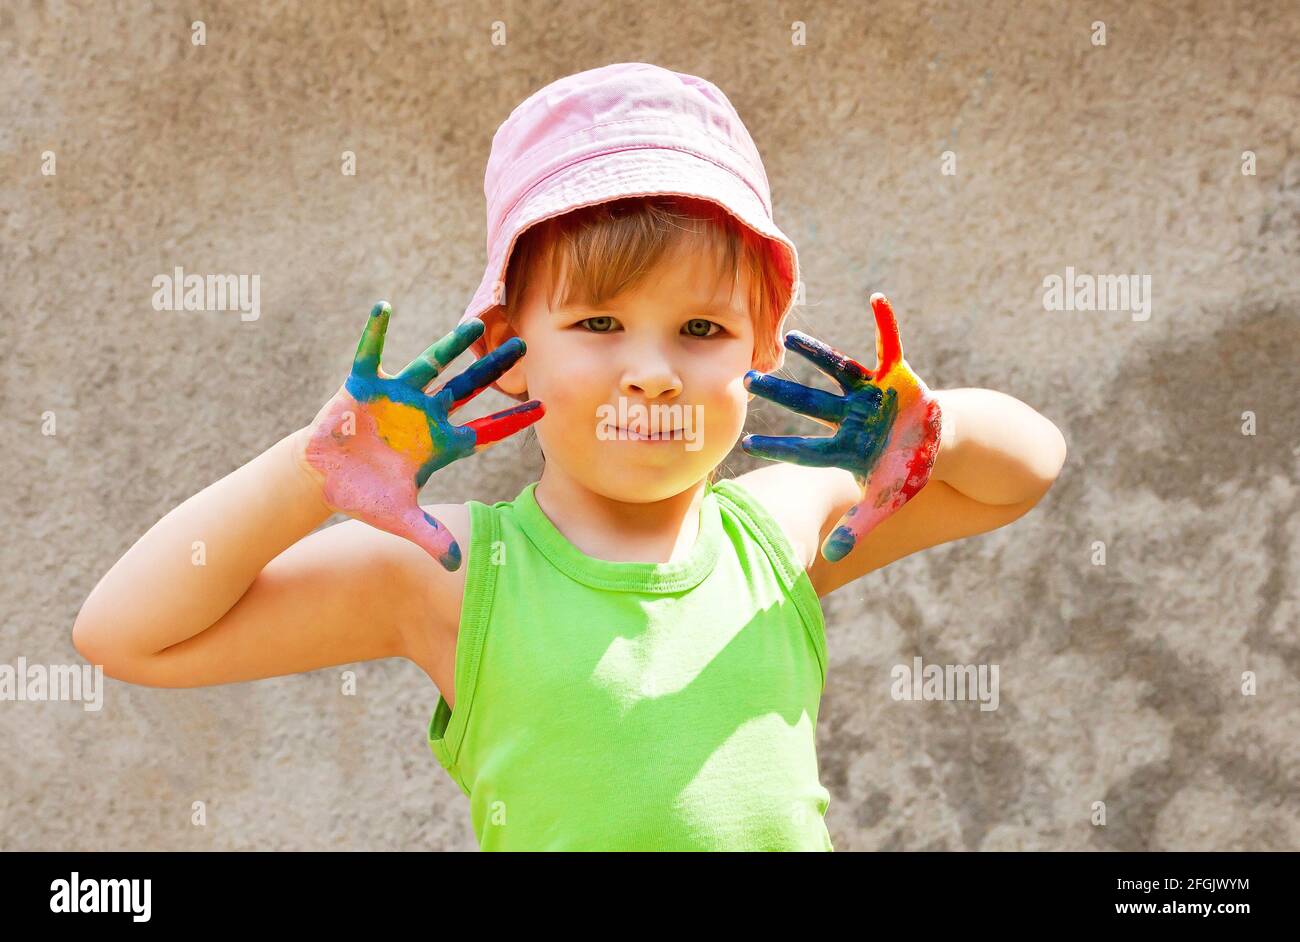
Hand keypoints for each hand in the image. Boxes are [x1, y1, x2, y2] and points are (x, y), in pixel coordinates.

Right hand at [295, 301, 542, 570]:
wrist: (323, 479)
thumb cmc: (364, 496)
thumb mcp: (399, 518)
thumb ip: (428, 537)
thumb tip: (454, 566)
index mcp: (439, 444)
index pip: (485, 431)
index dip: (513, 420)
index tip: (544, 407)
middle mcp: (425, 415)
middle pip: (468, 388)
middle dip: (494, 368)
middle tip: (525, 345)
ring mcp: (397, 397)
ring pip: (431, 364)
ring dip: (451, 344)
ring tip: (477, 322)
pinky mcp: (363, 386)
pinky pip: (370, 353)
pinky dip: (374, 332)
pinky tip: (383, 307)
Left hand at [741, 292, 941, 561]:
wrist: (937, 444)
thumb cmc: (906, 471)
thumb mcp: (886, 501)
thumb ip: (860, 526)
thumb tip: (834, 556)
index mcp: (844, 446)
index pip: (806, 448)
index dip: (778, 446)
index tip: (745, 444)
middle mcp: (849, 416)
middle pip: (810, 404)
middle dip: (782, 394)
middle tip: (748, 381)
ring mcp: (868, 393)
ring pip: (837, 370)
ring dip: (816, 353)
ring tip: (789, 337)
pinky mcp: (893, 373)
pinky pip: (889, 343)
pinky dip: (886, 323)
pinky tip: (876, 298)